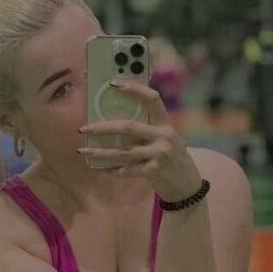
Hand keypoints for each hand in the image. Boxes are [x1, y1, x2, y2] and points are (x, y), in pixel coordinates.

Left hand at [78, 80, 200, 199]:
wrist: (188, 187)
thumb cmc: (173, 161)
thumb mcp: (167, 141)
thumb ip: (148, 132)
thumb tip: (114, 125)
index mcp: (166, 125)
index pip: (152, 99)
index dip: (134, 89)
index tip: (114, 84)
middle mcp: (164, 136)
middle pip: (128, 127)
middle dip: (103, 127)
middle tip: (84, 128)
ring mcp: (160, 154)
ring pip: (122, 151)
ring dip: (100, 152)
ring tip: (84, 151)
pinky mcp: (154, 171)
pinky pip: (126, 170)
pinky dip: (111, 170)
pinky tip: (101, 168)